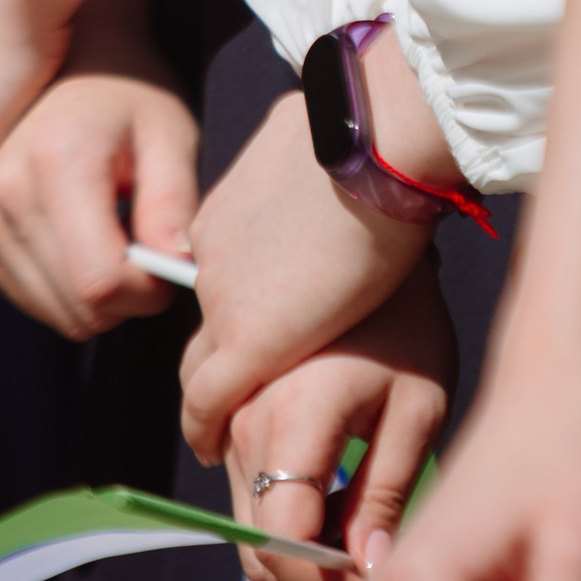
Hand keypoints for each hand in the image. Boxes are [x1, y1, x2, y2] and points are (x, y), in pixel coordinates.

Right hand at [0, 0, 201, 339]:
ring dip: (90, 297)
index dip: (148, 291)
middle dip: (123, 299)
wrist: (66, 53)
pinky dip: (58, 288)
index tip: (166, 258)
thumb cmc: (129, 90)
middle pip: (73, 308)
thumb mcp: (168, 132)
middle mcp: (2, 191)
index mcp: (57, 162)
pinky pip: (21, 296)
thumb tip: (176, 271)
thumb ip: (175, 204)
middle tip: (145, 244)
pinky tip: (78, 238)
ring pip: (47, 311)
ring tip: (112, 233)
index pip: (102, 284)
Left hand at [178, 88, 434, 463]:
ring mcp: (224, 296)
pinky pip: (208, 401)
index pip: (227, 269)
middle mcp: (214, 253)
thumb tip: (330, 158)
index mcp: (232, 211)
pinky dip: (205, 428)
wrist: (375, 145)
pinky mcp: (248, 341)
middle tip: (254, 381)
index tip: (273, 317)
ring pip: (206, 355)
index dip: (248, 298)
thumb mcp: (321, 139)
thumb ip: (305, 163)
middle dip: (230, 347)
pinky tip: (213, 446)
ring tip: (235, 421)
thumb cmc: (372, 134)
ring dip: (222, 388)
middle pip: (213, 314)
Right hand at [222, 257, 456, 580]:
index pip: (282, 546)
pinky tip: (314, 453)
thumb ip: (385, 494)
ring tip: (345, 504)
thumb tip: (368, 574)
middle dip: (305, 560)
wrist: (367, 208)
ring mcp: (220, 380)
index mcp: (292, 423)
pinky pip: (221, 434)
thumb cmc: (408, 310)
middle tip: (361, 554)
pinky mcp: (213, 357)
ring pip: (236, 489)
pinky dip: (261, 464)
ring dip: (283, 513)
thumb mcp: (419, 406)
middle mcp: (241, 408)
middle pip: (250, 528)